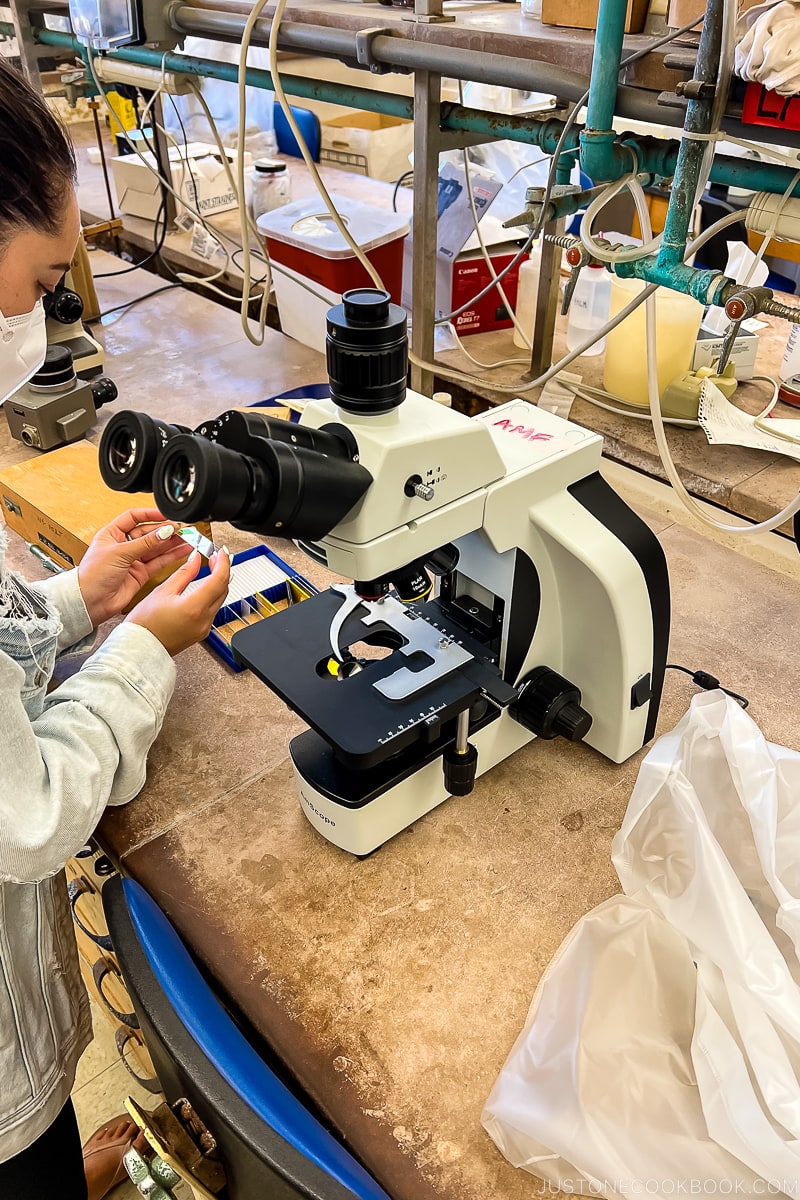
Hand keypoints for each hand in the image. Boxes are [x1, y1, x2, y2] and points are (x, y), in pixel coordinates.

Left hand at [78, 509, 192, 627]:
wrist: (90, 601)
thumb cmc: (93, 576)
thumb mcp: (119, 552)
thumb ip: (145, 542)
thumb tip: (163, 531)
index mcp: (112, 534)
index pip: (133, 517)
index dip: (150, 514)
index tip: (166, 515)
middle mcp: (124, 545)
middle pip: (148, 533)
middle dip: (165, 530)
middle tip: (181, 529)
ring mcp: (133, 560)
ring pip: (156, 548)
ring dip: (172, 543)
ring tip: (187, 538)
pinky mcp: (141, 574)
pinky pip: (159, 562)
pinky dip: (171, 556)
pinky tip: (182, 550)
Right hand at [125, 546, 230, 656]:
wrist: (139, 649)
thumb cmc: (144, 624)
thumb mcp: (163, 591)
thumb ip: (184, 573)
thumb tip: (195, 558)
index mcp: (194, 607)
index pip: (219, 579)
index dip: (223, 562)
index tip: (222, 551)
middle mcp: (204, 619)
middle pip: (223, 589)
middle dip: (222, 570)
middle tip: (215, 557)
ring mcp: (204, 628)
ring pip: (220, 600)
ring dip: (218, 583)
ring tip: (212, 568)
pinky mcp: (201, 632)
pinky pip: (213, 610)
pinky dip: (212, 595)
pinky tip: (205, 587)